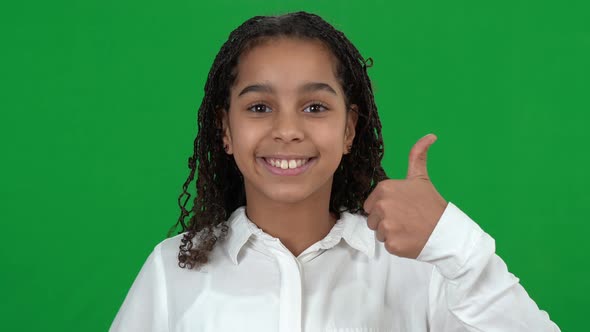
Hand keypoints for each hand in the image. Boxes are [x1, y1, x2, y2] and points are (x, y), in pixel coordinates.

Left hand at [363, 133, 447, 258]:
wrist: (445, 231)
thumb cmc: (431, 204)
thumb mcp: (420, 178)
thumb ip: (417, 155)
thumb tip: (430, 136)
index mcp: (384, 189)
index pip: (371, 204)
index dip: (385, 208)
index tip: (401, 208)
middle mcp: (382, 205)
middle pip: (372, 219)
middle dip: (386, 221)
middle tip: (405, 219)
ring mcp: (386, 225)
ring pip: (378, 232)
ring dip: (390, 233)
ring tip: (407, 228)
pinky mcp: (391, 243)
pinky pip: (386, 244)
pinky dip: (396, 244)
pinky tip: (409, 238)